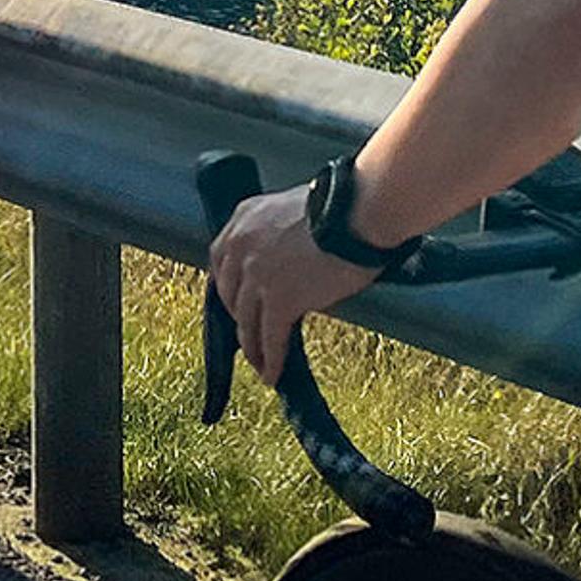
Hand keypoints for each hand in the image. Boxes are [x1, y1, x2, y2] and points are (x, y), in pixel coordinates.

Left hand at [210, 183, 375, 384]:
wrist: (360, 212)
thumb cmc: (342, 206)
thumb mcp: (293, 208)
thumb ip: (279, 233)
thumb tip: (287, 259)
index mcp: (244, 218)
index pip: (221, 260)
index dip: (228, 288)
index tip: (235, 304)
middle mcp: (242, 246)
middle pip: (230, 294)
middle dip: (239, 319)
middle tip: (248, 335)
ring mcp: (258, 274)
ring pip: (246, 322)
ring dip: (251, 347)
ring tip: (259, 363)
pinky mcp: (280, 299)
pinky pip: (270, 337)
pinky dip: (271, 359)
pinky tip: (273, 374)